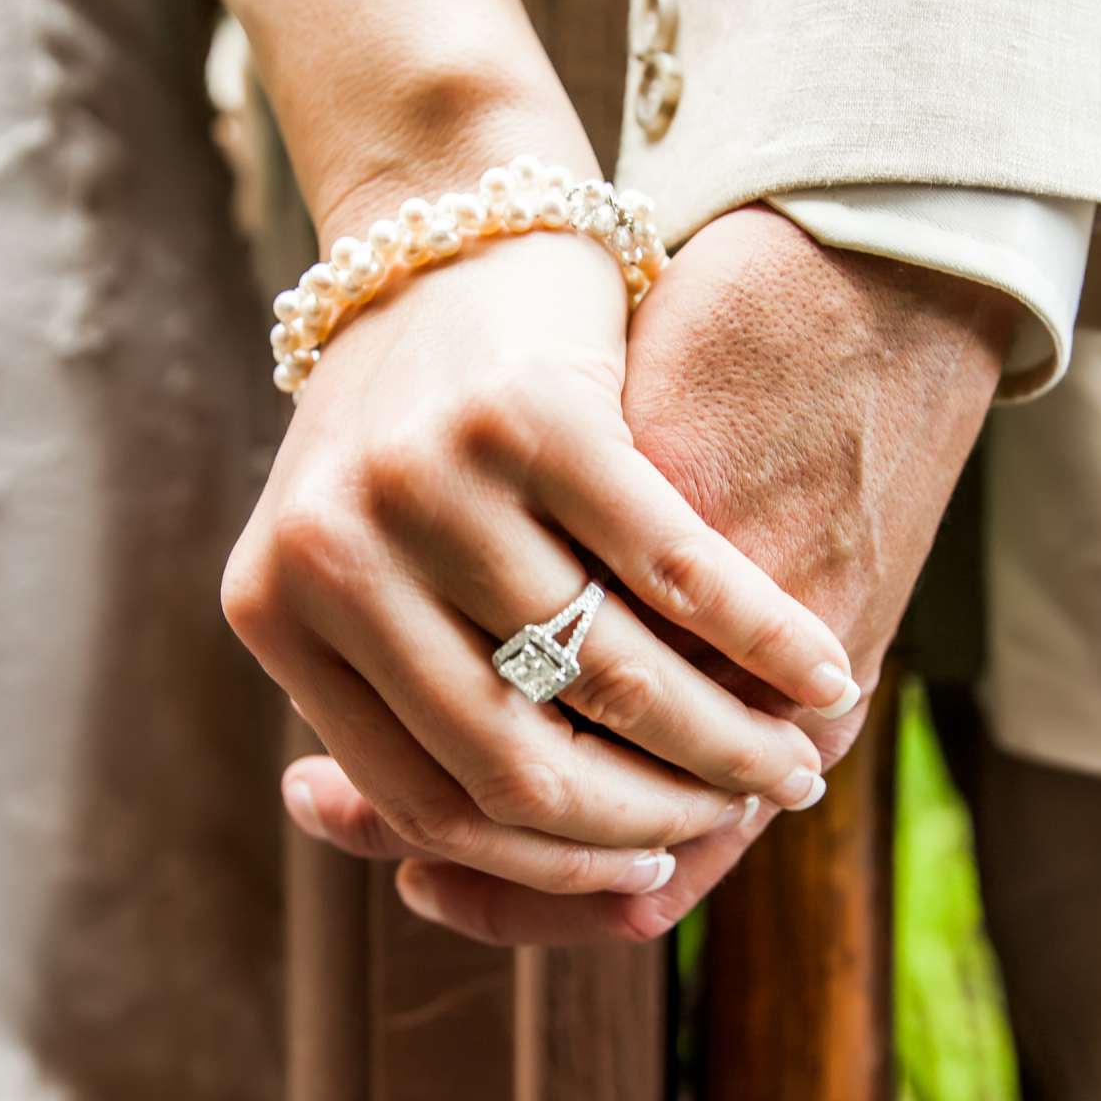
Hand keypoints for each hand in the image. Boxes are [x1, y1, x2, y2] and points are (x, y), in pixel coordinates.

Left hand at [288, 206, 1014, 939]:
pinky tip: (824, 674)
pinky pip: (676, 571)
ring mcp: (428, 485)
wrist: (446, 225)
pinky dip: (765, 636)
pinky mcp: (534, 416)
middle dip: (652, 816)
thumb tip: (422, 874)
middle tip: (740, 821)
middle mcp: (334, 556)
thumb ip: (386, 692)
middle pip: (518, 756)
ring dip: (726, 740)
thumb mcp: (363, 557)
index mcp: (276, 610)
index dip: (552, 862)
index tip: (645, 873)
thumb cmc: (416, 426)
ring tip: (797, 763)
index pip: (428, 797)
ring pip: (610, 673)